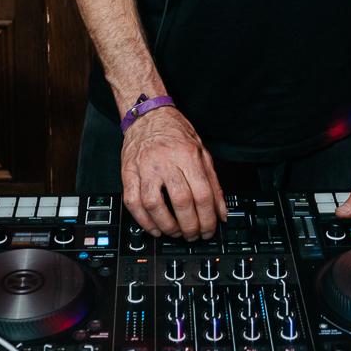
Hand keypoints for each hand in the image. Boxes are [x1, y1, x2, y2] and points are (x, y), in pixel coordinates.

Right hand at [121, 107, 225, 239]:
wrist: (147, 114)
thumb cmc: (175, 132)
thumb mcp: (202, 152)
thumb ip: (213, 184)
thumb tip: (222, 213)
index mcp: (188, 154)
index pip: (202, 194)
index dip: (208, 219)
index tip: (209, 230)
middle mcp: (166, 160)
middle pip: (181, 201)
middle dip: (190, 226)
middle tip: (194, 235)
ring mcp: (144, 166)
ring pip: (154, 204)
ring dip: (166, 226)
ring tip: (175, 233)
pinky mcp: (128, 172)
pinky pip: (132, 201)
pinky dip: (143, 220)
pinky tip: (154, 227)